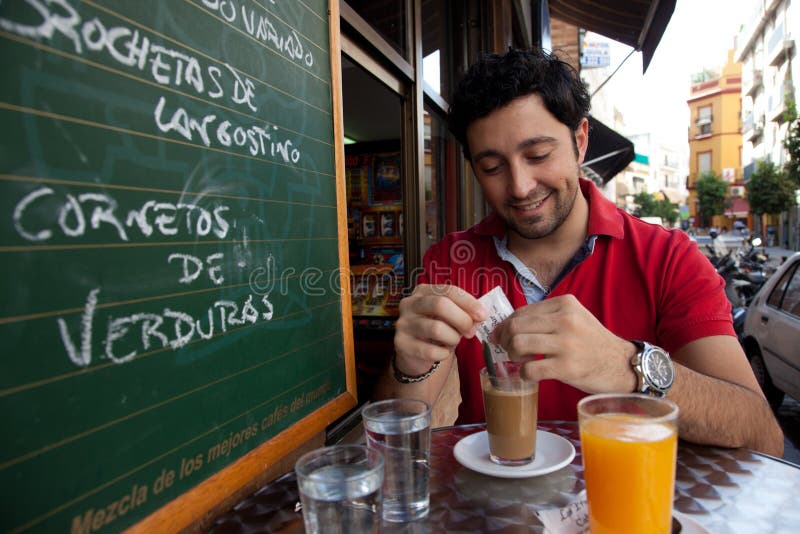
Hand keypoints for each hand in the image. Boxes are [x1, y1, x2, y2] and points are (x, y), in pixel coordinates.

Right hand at [393, 284, 487, 375]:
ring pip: (436, 328)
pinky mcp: (401, 344)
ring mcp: (403, 323)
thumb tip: (480, 315)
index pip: (448, 290)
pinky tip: (443, 352)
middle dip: (462, 319)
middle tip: (471, 331)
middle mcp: (409, 304)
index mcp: (423, 291)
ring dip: (453, 338)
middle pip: (440, 305)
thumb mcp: (449, 316)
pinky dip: (443, 354)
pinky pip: (430, 350)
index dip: (468, 302)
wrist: (415, 353)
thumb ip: (464, 312)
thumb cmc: (436, 328)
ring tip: (454, 341)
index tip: (483, 315)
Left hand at [491, 294, 636, 392]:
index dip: (505, 325)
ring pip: (519, 344)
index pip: (522, 312)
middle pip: (516, 326)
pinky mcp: (567, 367)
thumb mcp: (574, 318)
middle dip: (505, 340)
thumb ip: (546, 317)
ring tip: (521, 361)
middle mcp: (566, 320)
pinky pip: (530, 369)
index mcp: (565, 304)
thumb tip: (507, 326)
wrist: (621, 364)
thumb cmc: (591, 342)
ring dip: (513, 355)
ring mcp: (567, 344)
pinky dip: (524, 374)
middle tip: (509, 350)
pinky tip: (530, 374)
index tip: (501, 336)